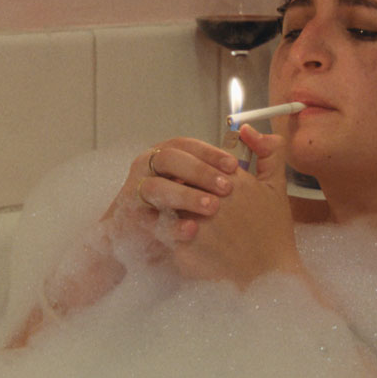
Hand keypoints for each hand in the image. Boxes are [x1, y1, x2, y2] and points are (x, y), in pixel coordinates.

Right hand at [105, 137, 241, 259]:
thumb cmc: (169, 205)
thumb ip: (210, 169)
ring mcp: (136, 192)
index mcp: (162, 155)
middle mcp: (146, 168)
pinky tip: (193, 230)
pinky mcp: (132, 219)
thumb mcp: (186, 183)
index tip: (233, 166)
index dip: (209, 153)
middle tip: (226, 188)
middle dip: (200, 171)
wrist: (134, 234)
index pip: (185, 145)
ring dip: (186, 196)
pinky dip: (173, 226)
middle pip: (170, 159)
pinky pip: (150, 221)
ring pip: (157, 187)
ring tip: (212, 207)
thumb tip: (244, 143)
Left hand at [171, 125, 300, 282]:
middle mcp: (211, 201)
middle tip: (191, 206)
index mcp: (231, 182)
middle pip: (180, 184)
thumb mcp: (276, 188)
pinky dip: (169, 235)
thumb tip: (247, 128)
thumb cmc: (273, 234)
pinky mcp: (183, 250)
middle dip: (182, 192)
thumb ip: (268, 153)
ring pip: (168, 206)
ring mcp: (194, 226)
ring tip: (184, 221)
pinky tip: (182, 241)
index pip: (197, 165)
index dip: (197, 176)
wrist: (269, 277)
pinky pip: (165, 234)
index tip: (202, 187)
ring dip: (172, 211)